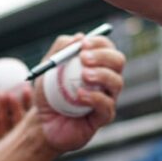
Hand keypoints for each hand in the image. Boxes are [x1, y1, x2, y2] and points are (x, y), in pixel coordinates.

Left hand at [0, 87, 32, 155]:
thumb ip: (12, 90)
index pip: (29, 111)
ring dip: (3, 107)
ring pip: (5, 121)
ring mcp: (3, 133)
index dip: (29, 100)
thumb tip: (19, 71)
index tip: (26, 87)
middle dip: (17, 106)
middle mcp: (14, 129)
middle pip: (19, 119)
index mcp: (21, 120)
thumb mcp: (5, 101)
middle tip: (12, 94)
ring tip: (1, 94)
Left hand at [31, 34, 124, 152]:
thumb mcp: (47, 68)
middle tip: (84, 58)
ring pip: (117, 82)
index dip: (99, 42)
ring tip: (83, 76)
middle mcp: (106, 79)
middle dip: (103, 56)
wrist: (43, 123)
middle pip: (118, 61)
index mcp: (96, 64)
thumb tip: (79, 36)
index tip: (83, 44)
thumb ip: (60, 50)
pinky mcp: (103, 117)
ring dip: (101, 75)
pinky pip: (107, 105)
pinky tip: (79, 95)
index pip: (107, 47)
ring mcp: (107, 98)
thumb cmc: (48, 93)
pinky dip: (94, 97)